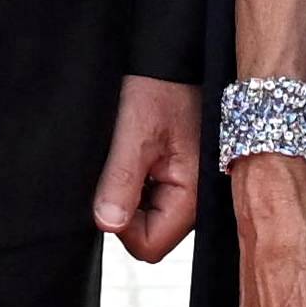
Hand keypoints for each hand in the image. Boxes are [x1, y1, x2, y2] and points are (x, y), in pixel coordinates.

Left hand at [94, 74, 203, 263]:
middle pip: (150, 235)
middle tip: (124, 167)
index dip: (122, 227)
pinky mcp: (183, 177)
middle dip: (127, 210)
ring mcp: (191, 189)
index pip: (149, 246)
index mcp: (192, 195)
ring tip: (135, 154)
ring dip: (133, 194)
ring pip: (150, 217)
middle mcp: (197, 199)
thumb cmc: (163, 87)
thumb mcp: (136, 132)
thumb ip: (122, 181)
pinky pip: (154, 198)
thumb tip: (108, 225)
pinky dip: (140, 183)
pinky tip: (141, 153)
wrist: (177, 59)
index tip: (113, 191)